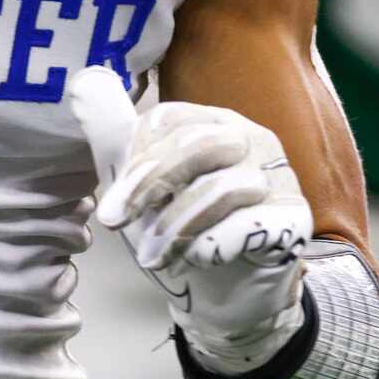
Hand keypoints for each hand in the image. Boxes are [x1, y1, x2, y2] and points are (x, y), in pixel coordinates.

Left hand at [72, 71, 310, 375]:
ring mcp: (279, 176)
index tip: (112, 204)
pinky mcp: (294, 219)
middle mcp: (251, 138)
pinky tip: (200, 261)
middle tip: (115, 223)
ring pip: (219, 188)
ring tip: (152, 260)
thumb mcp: (140, 186)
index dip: (134, 159)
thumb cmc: (184, 232)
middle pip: (195, 144)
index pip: (169, 119)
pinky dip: (212, 248)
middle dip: (148, 185)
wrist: (227, 295)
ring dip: (174, 228)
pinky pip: (249, 226)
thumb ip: (115, 136)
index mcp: (213, 122)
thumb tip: (84, 82)